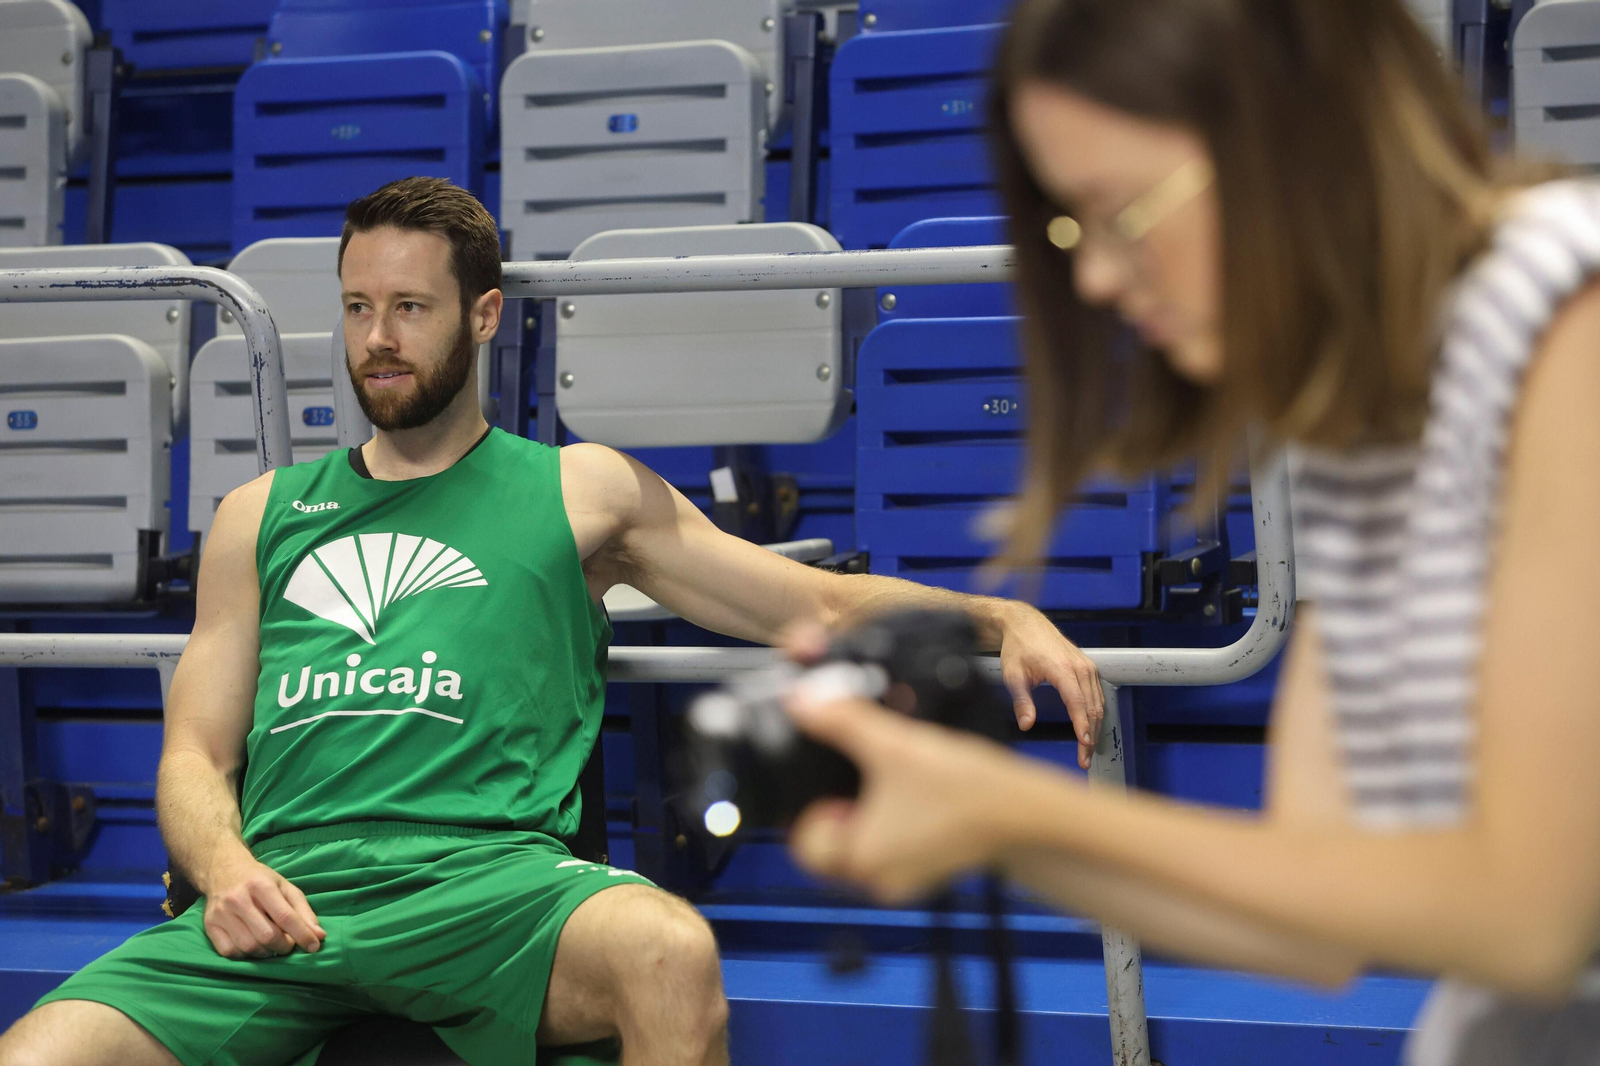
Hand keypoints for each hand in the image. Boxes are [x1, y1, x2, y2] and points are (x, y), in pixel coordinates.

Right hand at [200, 848, 324, 958]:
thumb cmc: (260, 881)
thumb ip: (303, 911)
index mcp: (261, 885)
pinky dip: (245, 955)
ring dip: (266, 952)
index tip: (314, 946)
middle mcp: (238, 899)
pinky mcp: (209, 925)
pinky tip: (252, 946)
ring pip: (248, 946)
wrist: (223, 871)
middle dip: (283, 946)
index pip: (285, 916)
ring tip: (272, 945)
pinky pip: (229, 952)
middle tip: (288, 944)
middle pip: (266, 935)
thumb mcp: (285, 887)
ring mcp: (221, 913)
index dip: (302, 934)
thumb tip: (319, 936)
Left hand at [785, 687, 1051, 903]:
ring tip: (888, 783)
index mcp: (861, 858)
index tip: (828, 781)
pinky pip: (891, 850)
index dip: (809, 809)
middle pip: (830, 848)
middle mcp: (878, 880)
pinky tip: (911, 796)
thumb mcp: (893, 743)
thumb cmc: (963, 786)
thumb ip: (841, 719)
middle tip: (860, 779)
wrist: (1022, 809)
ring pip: (861, 848)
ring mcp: (904, 880)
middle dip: (837, 811)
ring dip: (865, 817)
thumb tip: (799, 701)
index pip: (804, 844)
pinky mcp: (927, 872)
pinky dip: (892, 826)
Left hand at [996, 604, 1103, 766]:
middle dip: (1090, 736)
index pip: (1077, 703)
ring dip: (1095, 728)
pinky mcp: (1087, 667)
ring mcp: (1086, 666)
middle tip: (1084, 759)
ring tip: (1087, 750)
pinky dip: (1096, 714)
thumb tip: (1026, 725)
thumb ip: (1021, 701)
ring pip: (1098, 703)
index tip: (1084, 745)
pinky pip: (1097, 695)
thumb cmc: (1018, 647)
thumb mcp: (1013, 675)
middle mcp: (1080, 667)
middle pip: (1092, 708)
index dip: (1082, 726)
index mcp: (1062, 669)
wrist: (1026, 624)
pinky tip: (1091, 729)